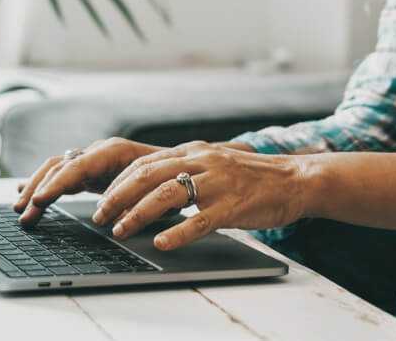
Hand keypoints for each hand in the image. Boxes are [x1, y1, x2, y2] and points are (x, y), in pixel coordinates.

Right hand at [13, 137, 161, 226]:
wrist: (183, 168)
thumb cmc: (173, 180)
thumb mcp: (161, 194)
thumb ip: (138, 201)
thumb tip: (118, 215)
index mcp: (115, 152)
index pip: (78, 165)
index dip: (57, 183)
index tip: (40, 201)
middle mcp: (100, 151)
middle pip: (60, 166)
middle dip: (39, 188)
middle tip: (22, 212)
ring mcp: (93, 159)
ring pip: (56, 169)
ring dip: (36, 188)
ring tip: (19, 208)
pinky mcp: (91, 170)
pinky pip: (61, 174)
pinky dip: (43, 184)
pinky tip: (25, 194)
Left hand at [92, 140, 307, 250]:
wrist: (294, 179)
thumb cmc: (253, 178)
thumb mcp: (213, 164)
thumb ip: (184, 171)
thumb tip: (148, 190)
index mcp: (193, 151)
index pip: (144, 164)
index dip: (118, 184)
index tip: (101, 202)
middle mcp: (202, 161)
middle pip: (147, 176)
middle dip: (118, 198)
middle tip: (101, 217)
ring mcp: (217, 183)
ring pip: (167, 194)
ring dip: (138, 214)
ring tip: (122, 231)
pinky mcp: (232, 206)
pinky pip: (199, 220)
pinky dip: (177, 233)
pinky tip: (162, 244)